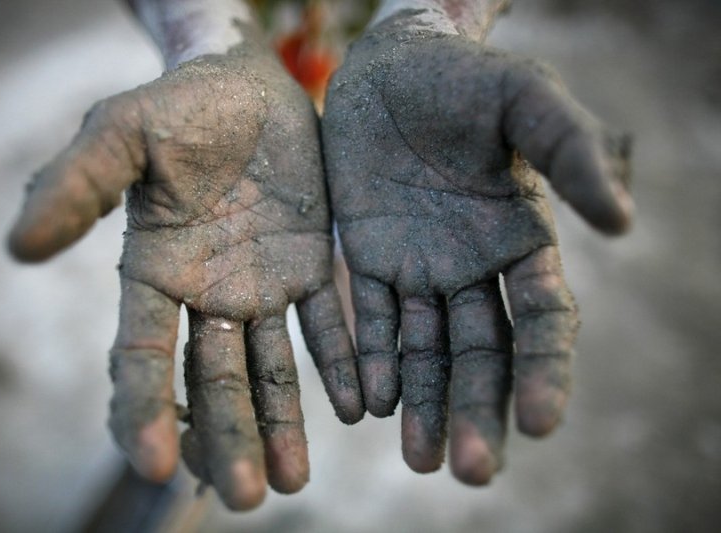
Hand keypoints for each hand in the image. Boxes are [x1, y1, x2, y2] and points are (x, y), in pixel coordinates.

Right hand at [8, 38, 363, 509]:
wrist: (246, 84)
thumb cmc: (177, 106)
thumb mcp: (120, 134)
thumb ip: (76, 186)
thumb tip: (17, 249)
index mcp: (155, 272)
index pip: (143, 355)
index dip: (147, 409)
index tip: (158, 465)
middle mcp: (208, 293)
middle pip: (213, 379)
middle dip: (228, 436)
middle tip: (248, 496)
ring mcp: (263, 285)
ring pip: (270, 367)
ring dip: (282, 423)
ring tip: (293, 481)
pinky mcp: (311, 266)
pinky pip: (327, 323)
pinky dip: (340, 364)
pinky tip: (357, 407)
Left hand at [322, 12, 632, 482]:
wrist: (389, 65)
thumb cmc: (465, 77)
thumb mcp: (526, 99)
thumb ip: (573, 152)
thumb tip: (623, 225)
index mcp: (522, 241)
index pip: (543, 323)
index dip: (546, 373)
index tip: (540, 424)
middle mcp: (472, 268)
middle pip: (482, 355)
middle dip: (477, 410)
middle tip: (468, 470)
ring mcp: (416, 269)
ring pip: (425, 352)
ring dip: (423, 406)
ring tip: (419, 459)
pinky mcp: (365, 259)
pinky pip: (367, 321)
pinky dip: (370, 363)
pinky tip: (370, 403)